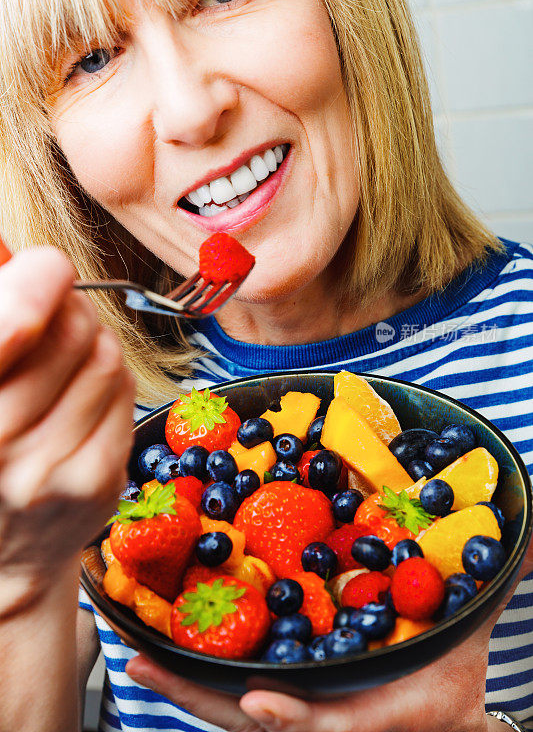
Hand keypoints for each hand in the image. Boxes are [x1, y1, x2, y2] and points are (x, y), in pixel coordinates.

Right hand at [0, 247, 135, 614]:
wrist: (5, 556)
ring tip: (65, 357)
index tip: (46, 265)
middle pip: (68, 330)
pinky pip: (124, 390)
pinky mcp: (99, 478)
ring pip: (104, 356)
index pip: (10, 330)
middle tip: (54, 308)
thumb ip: (2, 328)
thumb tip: (21, 258)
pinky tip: (81, 393)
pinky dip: (108, 375)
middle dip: (67, 305)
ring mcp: (53, 469)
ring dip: (91, 339)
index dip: (34, 283)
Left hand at [127, 538, 532, 731]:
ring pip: (226, 705)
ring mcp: (291, 706)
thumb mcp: (463, 636)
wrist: (435, 719)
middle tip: (141, 665)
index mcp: (368, 714)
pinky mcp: (274, 692)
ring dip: (179, 681)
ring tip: (129, 649)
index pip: (330, 729)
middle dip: (195, 697)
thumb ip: (483, 590)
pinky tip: (157, 644)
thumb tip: (526, 542)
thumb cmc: (446, 682)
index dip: (298, 722)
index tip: (263, 706)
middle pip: (250, 719)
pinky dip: (191, 673)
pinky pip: (227, 687)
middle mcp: (320, 716)